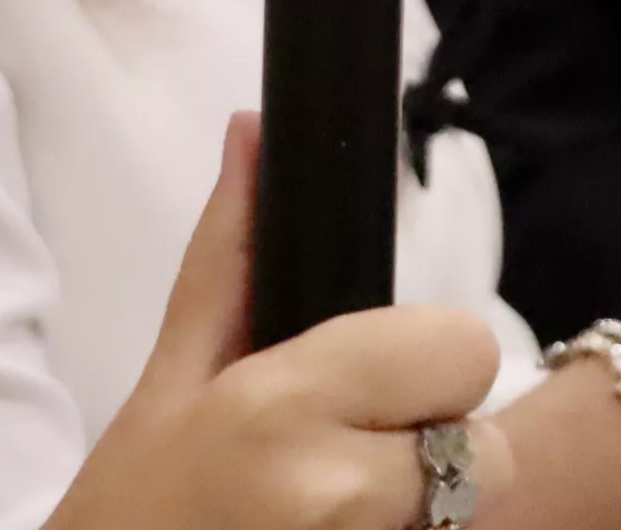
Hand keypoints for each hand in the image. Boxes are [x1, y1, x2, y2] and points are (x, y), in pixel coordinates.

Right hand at [54, 114, 511, 529]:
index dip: (428, 365)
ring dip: (425, 507)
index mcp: (284, 402)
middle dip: (434, 445)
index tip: (372, 386)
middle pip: (488, 449)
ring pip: (470, 510)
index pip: (463, 351)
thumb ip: (227, 255)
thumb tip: (252, 128)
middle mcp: (336, 488)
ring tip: (332, 508)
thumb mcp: (169, 375)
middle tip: (349, 455)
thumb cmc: (131, 506)